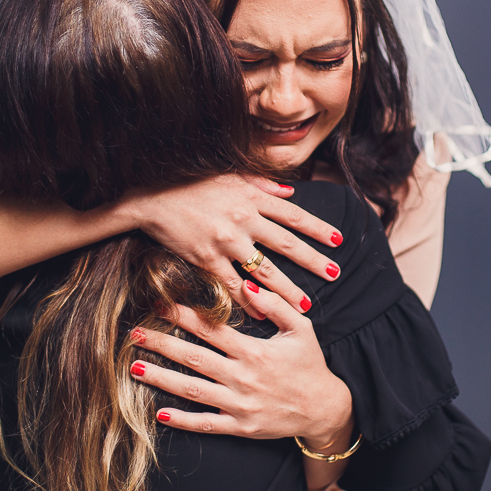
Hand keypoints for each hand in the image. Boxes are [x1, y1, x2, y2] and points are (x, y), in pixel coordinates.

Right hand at [123, 174, 342, 312]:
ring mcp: (226, 241)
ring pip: (265, 270)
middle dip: (313, 260)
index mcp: (251, 198)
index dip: (318, 228)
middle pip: (286, 243)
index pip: (293, 215)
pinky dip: (250, 301)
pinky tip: (264, 313)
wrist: (152, 198)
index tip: (338, 240)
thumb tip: (291, 192)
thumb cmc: (192, 185)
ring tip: (306, 305)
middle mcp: (243, 219)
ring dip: (288, 289)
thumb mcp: (231, 176)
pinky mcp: (207, 259)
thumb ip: (263, 185)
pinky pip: (234, 284)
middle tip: (335, 273)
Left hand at [129, 282, 352, 447]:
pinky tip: (160, 414)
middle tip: (134, 333)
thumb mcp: (300, 328)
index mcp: (255, 351)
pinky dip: (183, 421)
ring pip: (194, 391)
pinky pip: (207, 425)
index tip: (159, 304)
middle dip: (163, 344)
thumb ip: (276, 305)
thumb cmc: (310, 364)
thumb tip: (248, 286)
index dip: (183, 315)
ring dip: (163, 379)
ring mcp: (240, 405)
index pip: (212, 329)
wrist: (324, 409)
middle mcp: (243, 377)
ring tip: (135, 367)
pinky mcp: (241, 427)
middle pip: (195, 357)